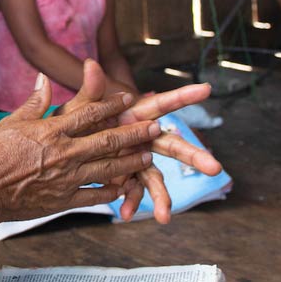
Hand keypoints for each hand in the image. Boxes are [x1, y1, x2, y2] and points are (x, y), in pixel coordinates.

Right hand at [0, 72, 163, 230]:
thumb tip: (43, 78)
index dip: (112, 104)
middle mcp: (64, 153)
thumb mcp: (11, 122)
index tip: (129, 99)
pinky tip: (124, 187)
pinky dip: (112, 192)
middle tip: (155, 128)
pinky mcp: (63, 200)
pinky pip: (94, 196)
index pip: (90, 113)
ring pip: (108, 169)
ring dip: (130, 162)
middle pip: (108, 140)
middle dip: (134, 134)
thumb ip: (34, 102)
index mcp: (52, 131)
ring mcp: (66, 178)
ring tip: (147, 157)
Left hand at [58, 61, 223, 222]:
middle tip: (216, 168)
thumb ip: (90, 91)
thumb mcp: (82, 107)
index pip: (164, 103)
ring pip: (155, 177)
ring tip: (165, 216)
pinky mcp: (126, 177)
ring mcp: (137, 160)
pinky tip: (125, 214)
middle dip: (195, 157)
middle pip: (173, 146)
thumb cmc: (78, 121)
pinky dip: (130, 201)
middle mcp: (143, 138)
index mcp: (136, 116)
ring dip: (162, 196)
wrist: (65, 146)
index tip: (206, 89)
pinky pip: (132, 190)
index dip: (184, 96)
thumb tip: (90, 65)